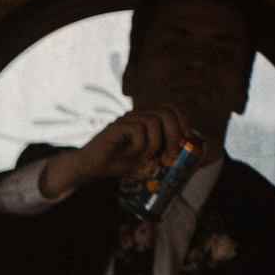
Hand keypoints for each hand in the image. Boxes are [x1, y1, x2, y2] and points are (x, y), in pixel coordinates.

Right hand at [42, 105, 197, 195]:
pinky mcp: (115, 128)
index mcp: (144, 119)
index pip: (169, 107)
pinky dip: (139, 146)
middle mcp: (136, 116)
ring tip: (146, 156)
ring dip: (155, 143)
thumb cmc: (114, 162)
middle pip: (165, 112)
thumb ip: (158, 151)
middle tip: (171, 154)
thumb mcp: (143, 157)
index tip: (186, 138)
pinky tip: (130, 154)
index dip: (182, 120)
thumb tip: (179, 153)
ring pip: (153, 121)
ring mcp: (125, 120)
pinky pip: (137, 131)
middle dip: (173, 134)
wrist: (88, 168)